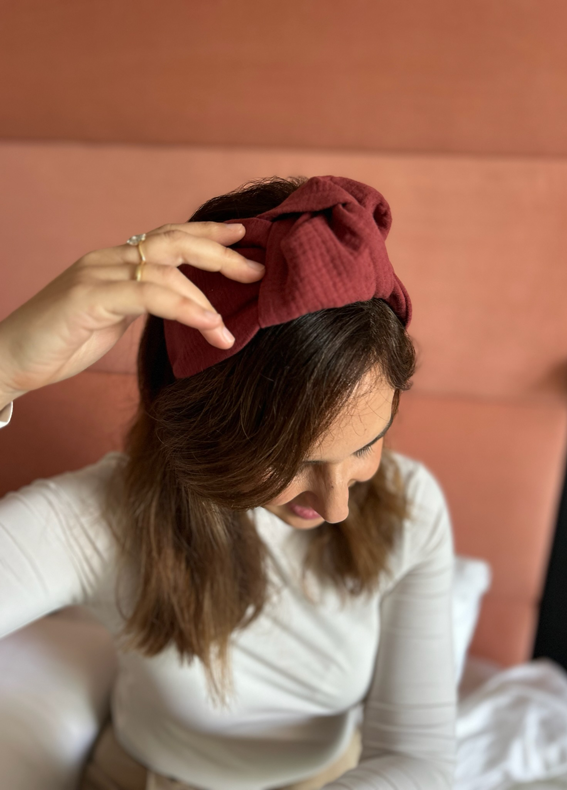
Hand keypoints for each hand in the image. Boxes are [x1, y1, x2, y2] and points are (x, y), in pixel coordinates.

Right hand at [0, 222, 262, 399]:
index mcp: (115, 261)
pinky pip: (147, 295)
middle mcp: (107, 258)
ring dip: (205, 297)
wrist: (8, 360)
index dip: (207, 235)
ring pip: (165, 268)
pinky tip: (207, 324)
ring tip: (230, 327)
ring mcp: (96, 274)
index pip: (169, 238)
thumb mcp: (112, 319)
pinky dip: (183, 307)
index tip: (244, 237)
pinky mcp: (87, 297)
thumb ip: (142, 304)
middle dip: (219, 253)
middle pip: (174, 241)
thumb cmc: (61, 343)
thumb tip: (183, 304)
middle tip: (257, 270)